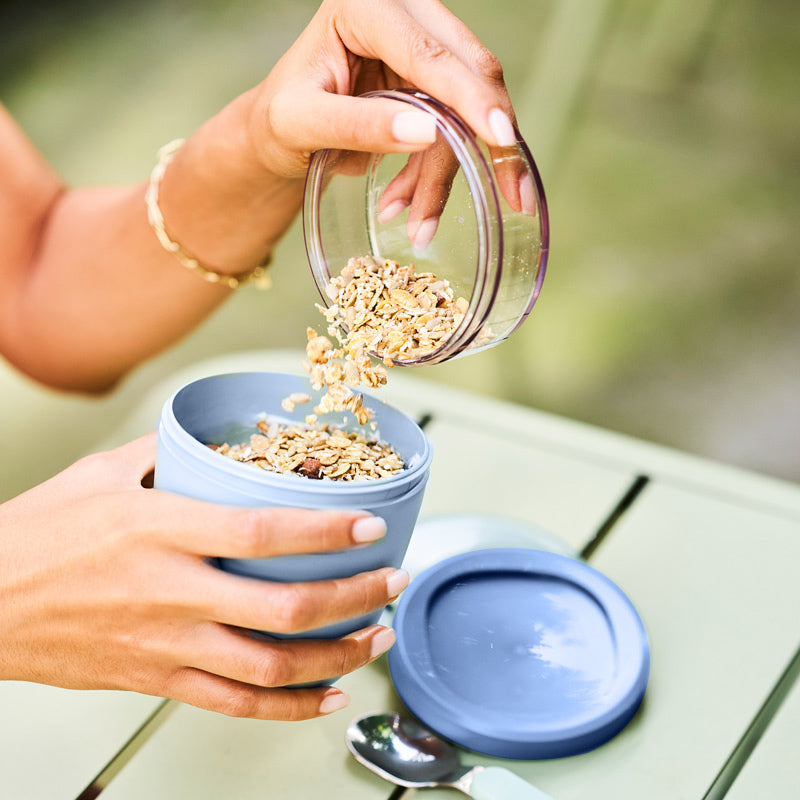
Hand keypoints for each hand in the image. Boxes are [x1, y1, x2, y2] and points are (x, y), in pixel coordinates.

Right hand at [0, 433, 406, 719]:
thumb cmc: (38, 533)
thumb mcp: (103, 473)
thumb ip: (168, 453)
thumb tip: (220, 439)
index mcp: (161, 530)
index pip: (262, 532)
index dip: (326, 531)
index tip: (371, 525)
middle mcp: (171, 592)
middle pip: (283, 607)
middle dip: (354, 598)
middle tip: (392, 581)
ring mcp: (166, 644)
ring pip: (270, 667)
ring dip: (338, 655)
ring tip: (377, 636)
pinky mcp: (156, 679)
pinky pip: (235, 704)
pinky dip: (290, 707)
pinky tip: (327, 695)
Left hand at [246, 0, 532, 248]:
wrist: (278, 132)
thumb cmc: (279, 120)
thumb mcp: (302, 124)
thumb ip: (359, 124)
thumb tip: (428, 131)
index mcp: (365, 7)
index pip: (429, 53)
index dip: (470, 97)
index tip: (501, 138)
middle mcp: (403, 15)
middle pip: (470, 74)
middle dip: (492, 142)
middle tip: (515, 198)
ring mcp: (422, 48)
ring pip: (469, 110)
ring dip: (449, 175)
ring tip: (417, 226)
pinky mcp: (432, 84)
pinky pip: (457, 131)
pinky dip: (438, 176)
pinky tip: (410, 207)